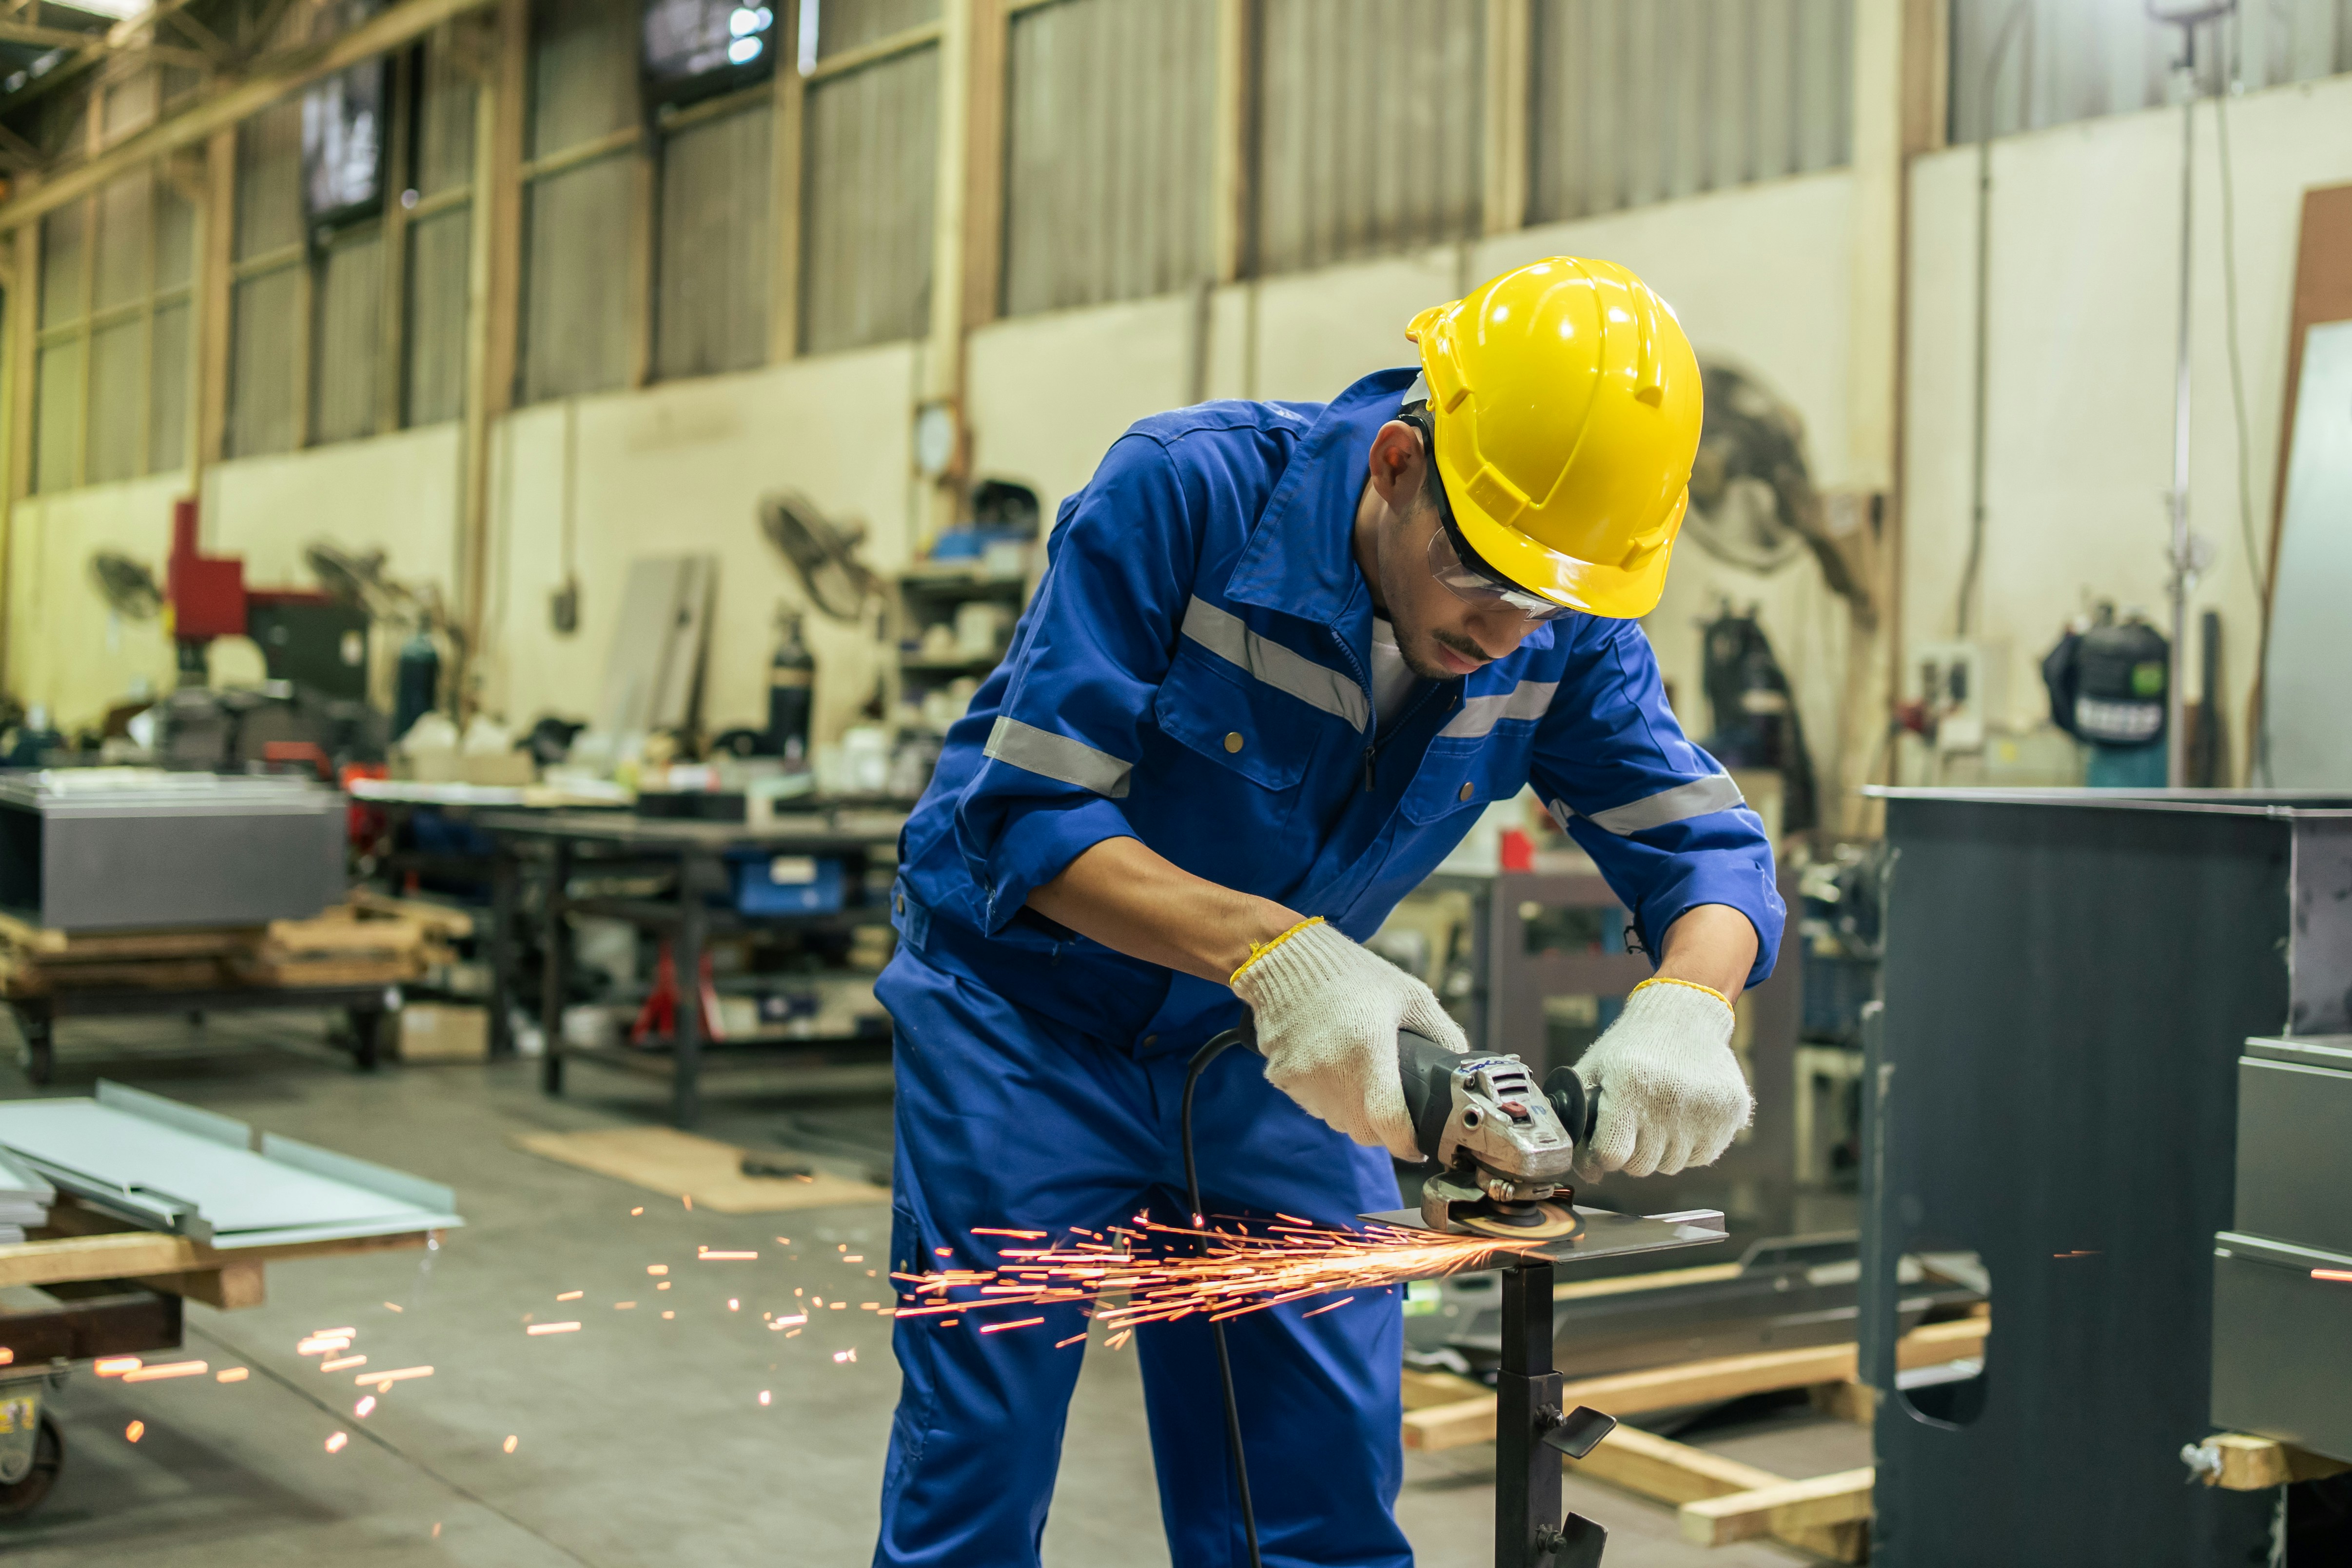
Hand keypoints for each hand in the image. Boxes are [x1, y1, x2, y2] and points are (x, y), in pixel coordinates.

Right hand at [1230, 919, 1466, 1159]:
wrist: (1288, 958)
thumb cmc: (1354, 974)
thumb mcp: (1411, 995)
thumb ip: (1442, 1034)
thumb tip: (1461, 1070)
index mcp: (1369, 1050)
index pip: (1389, 1123)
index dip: (1408, 1144)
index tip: (1419, 1146)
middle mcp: (1332, 1070)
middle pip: (1363, 1132)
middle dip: (1383, 1129)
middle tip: (1393, 1109)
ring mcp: (1302, 1077)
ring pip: (1337, 1122)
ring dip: (1354, 1114)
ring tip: (1360, 1077)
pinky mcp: (1281, 1077)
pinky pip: (1312, 1105)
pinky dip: (1327, 1097)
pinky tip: (1332, 1066)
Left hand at [1571, 979, 1750, 1179]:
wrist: (1684, 1014)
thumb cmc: (1632, 1046)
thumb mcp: (1595, 1068)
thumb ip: (1577, 1115)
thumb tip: (1584, 1170)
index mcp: (1629, 1087)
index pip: (1611, 1155)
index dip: (1600, 1158)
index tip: (1601, 1148)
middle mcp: (1669, 1101)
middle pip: (1641, 1165)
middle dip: (1629, 1152)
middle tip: (1631, 1125)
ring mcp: (1704, 1110)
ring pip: (1671, 1165)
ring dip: (1659, 1150)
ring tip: (1658, 1115)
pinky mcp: (1730, 1114)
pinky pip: (1702, 1157)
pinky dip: (1689, 1146)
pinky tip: (1683, 1117)